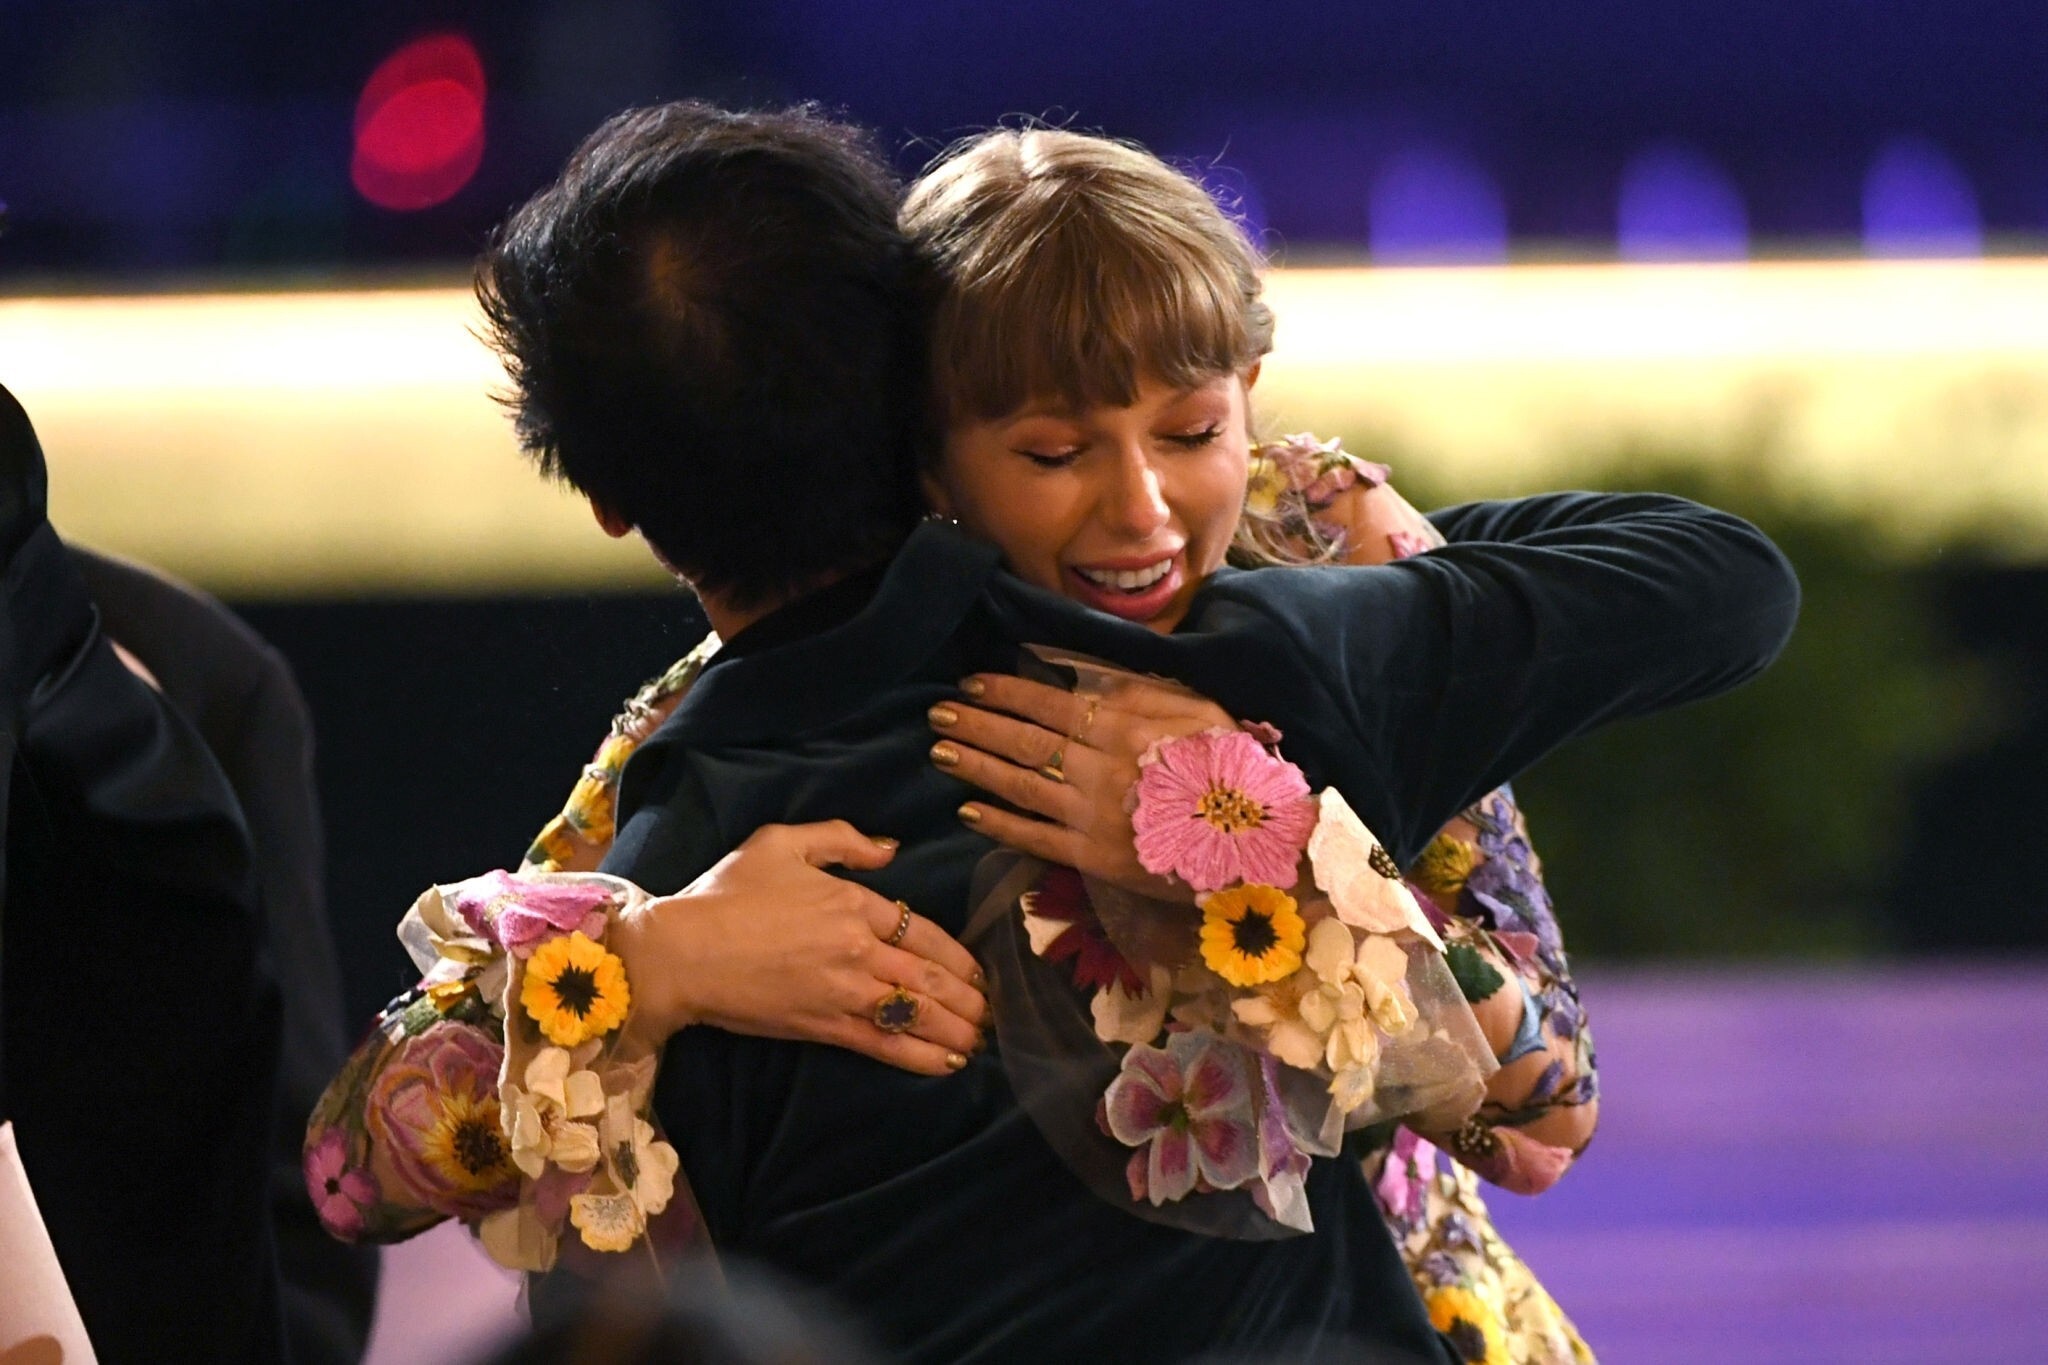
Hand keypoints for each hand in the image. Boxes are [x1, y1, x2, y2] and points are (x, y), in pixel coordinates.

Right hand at [611, 821, 987, 1076]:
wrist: (682, 952)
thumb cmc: (726, 894)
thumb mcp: (781, 843)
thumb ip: (841, 839)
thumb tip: (889, 849)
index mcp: (854, 902)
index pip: (925, 930)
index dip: (959, 955)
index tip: (979, 972)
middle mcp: (859, 948)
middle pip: (931, 975)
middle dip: (970, 998)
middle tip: (994, 1013)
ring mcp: (844, 991)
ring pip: (918, 1012)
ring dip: (957, 1028)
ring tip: (981, 1040)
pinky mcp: (824, 1027)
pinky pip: (885, 1044)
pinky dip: (922, 1055)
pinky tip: (948, 1063)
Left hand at [931, 672, 1235, 900]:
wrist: (1260, 844)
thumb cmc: (1234, 771)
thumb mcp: (1199, 712)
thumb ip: (1141, 692)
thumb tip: (1086, 677)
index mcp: (1126, 726)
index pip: (1050, 704)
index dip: (1006, 692)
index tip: (972, 683)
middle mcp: (1101, 766)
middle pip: (1024, 741)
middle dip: (977, 725)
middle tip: (937, 713)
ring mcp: (1094, 814)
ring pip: (1021, 785)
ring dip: (976, 766)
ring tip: (941, 751)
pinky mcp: (1095, 858)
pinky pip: (1035, 837)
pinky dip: (999, 824)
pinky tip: (968, 811)